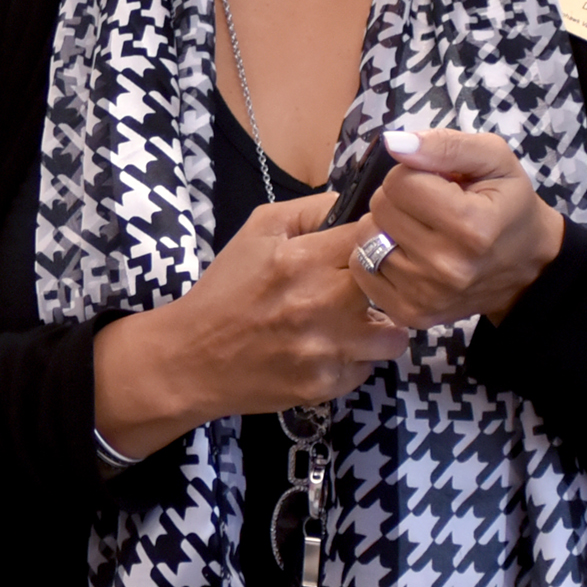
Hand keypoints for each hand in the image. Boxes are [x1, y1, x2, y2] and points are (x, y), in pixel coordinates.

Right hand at [94, 191, 410, 459]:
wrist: (191, 359)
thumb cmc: (226, 290)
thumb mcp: (258, 232)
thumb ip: (312, 209)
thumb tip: (357, 201)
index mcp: (305, 260)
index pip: (377, 236)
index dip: (381, 238)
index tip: (372, 245)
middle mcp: (323, 305)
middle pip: (396, 287)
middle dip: (386, 284)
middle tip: (367, 287)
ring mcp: (328, 350)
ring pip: (394, 336)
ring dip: (380, 328)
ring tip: (355, 324)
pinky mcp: (326, 386)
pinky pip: (367, 368)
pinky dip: (355, 359)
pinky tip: (328, 350)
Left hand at [349, 128, 565, 329]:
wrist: (526, 267)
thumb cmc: (507, 206)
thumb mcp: (494, 160)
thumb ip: (446, 145)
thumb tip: (394, 142)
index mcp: (471, 226)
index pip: (400, 182)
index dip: (413, 174)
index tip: (438, 183)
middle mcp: (447, 265)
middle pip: (380, 208)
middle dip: (399, 198)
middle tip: (429, 207)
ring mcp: (426, 294)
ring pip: (366, 238)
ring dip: (387, 226)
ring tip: (419, 229)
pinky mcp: (410, 313)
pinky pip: (362, 269)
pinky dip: (376, 255)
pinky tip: (406, 252)